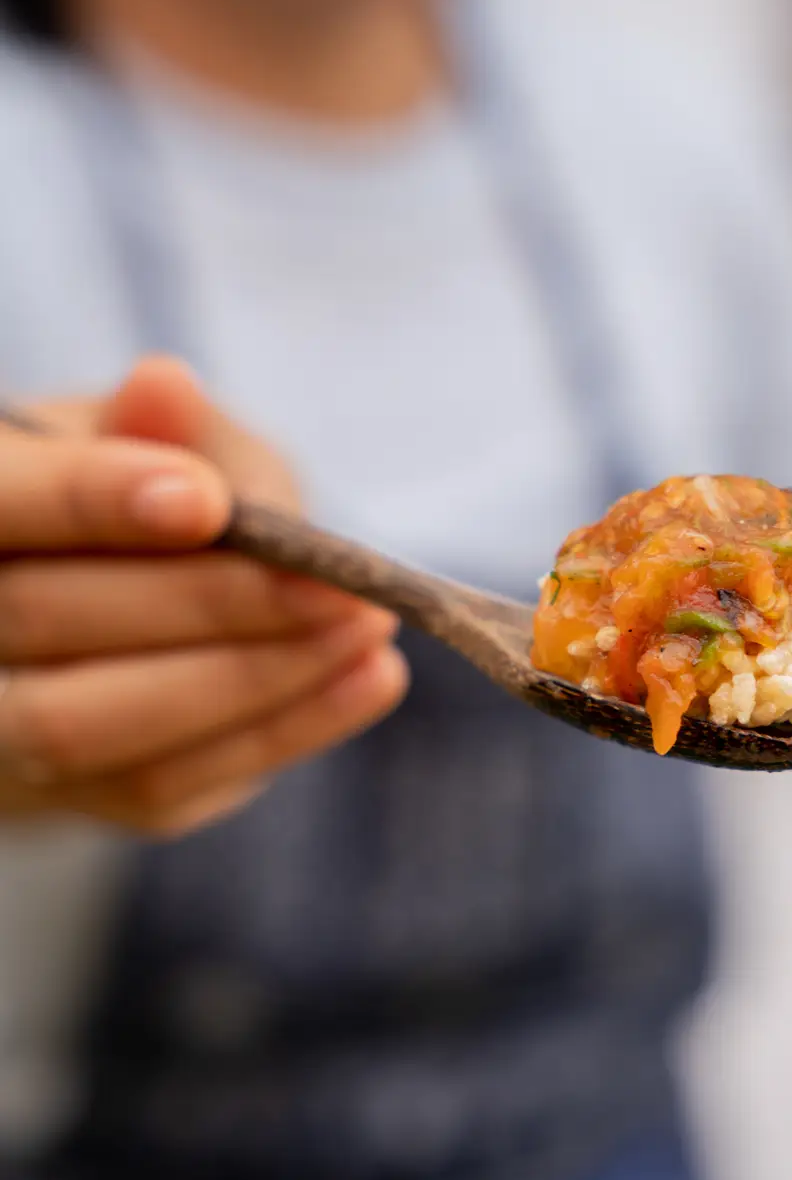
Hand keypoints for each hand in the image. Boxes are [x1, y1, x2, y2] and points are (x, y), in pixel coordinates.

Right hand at [0, 356, 408, 833]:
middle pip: (42, 617)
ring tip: (367, 633)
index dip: (93, 499)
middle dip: (206, 602)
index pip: (1, 504)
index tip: (205, 499)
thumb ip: (163, 423)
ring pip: (87, 724)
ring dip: (247, 681)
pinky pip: (153, 785)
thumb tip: (165, 386)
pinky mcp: (63, 793)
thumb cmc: (138, 493)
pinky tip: (364, 682)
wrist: (112, 603)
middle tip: (338, 586)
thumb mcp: (152, 433)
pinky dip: (271, 735)